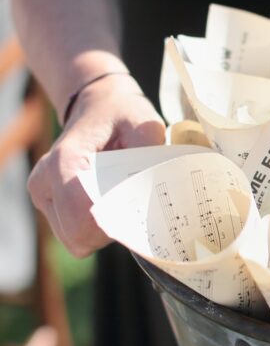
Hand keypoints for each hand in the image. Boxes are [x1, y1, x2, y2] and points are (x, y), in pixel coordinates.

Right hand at [28, 74, 165, 257]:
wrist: (100, 105)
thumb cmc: (124, 115)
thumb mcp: (145, 127)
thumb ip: (148, 160)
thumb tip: (151, 196)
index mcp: (65, 160)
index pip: (83, 215)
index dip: (115, 222)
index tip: (139, 207)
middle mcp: (45, 181)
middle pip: (79, 235)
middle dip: (111, 229)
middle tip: (133, 202)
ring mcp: (42, 195)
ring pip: (76, 240)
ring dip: (103, 230)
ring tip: (120, 198)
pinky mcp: (48, 205)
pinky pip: (74, 235)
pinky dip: (95, 229)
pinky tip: (110, 202)